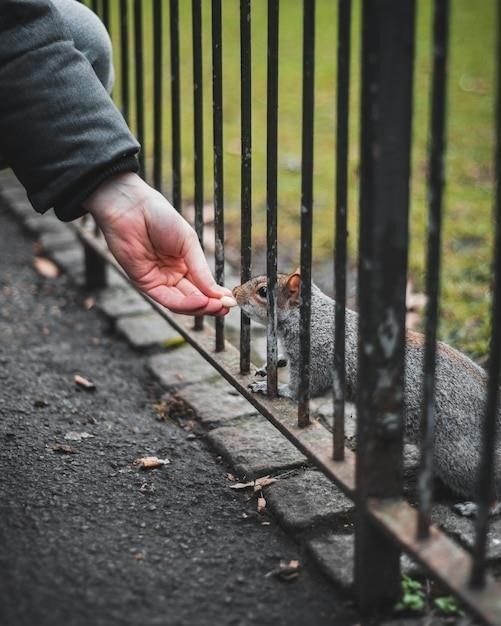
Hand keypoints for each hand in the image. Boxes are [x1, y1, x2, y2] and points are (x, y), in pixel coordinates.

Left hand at [84, 172, 231, 315]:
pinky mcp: (145, 284)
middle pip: (193, 298)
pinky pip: (166, 299)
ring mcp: (159, 280)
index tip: (231, 301)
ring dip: (199, 307)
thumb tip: (218, 293)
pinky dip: (183, 304)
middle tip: (225, 309)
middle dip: (210, 305)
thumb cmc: (160, 218)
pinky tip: (199, 301)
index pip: (202, 286)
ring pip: (181, 303)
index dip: (216, 295)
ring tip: (214, 306)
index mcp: (185, 263)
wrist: (132, 207)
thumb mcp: (189, 244)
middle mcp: (172, 275)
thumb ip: (201, 270)